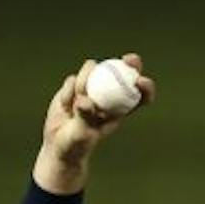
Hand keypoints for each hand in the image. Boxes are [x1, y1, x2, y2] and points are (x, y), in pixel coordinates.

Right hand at [35, 53, 154, 192]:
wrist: (58, 144)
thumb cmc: (77, 144)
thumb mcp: (83, 134)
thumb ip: (85, 117)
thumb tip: (85, 100)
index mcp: (120, 111)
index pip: (140, 97)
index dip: (146, 87)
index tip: (140, 80)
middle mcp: (109, 96)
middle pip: (125, 74)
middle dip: (131, 64)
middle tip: (129, 59)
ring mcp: (92, 89)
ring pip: (92, 71)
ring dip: (83, 81)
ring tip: (74, 104)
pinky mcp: (74, 87)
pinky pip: (72, 80)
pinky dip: (68, 91)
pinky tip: (64, 106)